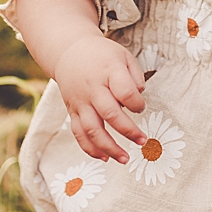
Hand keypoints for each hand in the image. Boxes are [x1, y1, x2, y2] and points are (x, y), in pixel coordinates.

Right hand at [54, 34, 146, 164]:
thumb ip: (135, 75)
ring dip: (109, 147)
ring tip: (124, 158)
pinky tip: (104, 158)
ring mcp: (80, 102)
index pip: (125, 91)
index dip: (137, 104)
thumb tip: (140, 95)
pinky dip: (90, 149)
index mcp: (108, 71)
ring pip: (92, 129)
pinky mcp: (72, 111)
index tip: (142, 108)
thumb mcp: (123, 56)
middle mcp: (93, 88)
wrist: (68, 52)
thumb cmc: (101, 55)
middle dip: (128, 131)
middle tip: (142, 141)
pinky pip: (79, 134)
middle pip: (110, 113)